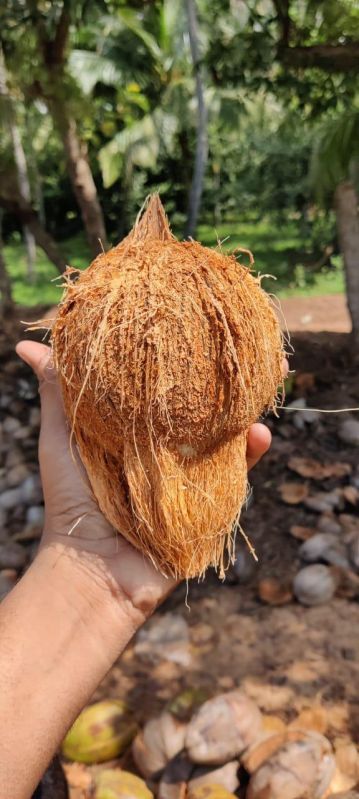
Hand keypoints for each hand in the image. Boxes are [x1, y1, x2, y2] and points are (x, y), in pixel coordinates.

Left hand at [16, 340, 272, 616]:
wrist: (92, 570)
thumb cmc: (70, 501)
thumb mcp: (60, 440)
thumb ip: (57, 394)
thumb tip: (28, 345)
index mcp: (134, 425)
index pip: (164, 380)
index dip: (183, 352)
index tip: (198, 318)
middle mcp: (166, 443)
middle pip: (203, 399)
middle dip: (228, 370)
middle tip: (249, 340)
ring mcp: (191, 470)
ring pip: (228, 428)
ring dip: (250, 403)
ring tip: (272, 373)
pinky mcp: (209, 499)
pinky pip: (238, 472)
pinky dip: (252, 453)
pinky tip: (260, 433)